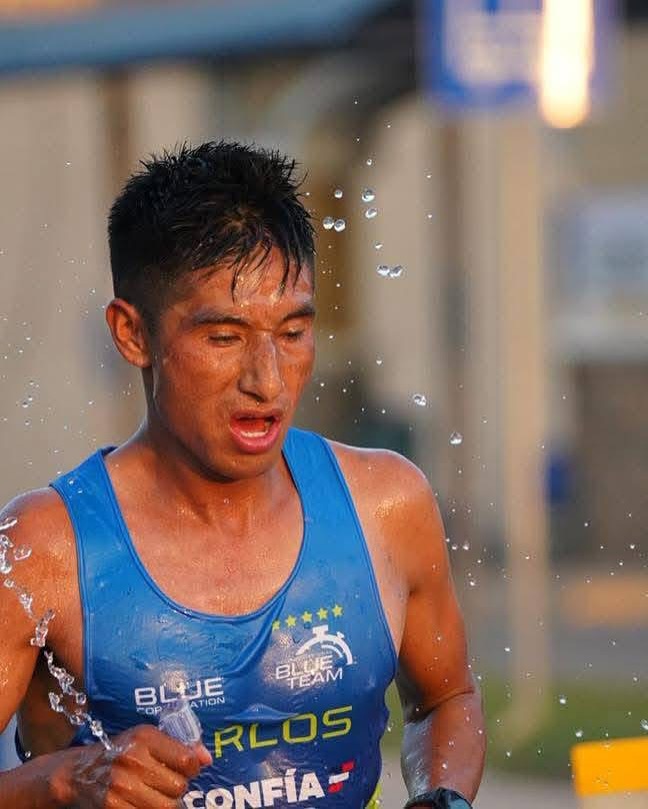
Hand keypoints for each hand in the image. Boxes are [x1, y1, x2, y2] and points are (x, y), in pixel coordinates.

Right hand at [53, 724, 211, 807]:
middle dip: (177, 788)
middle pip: (178, 787)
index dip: (192, 769)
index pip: (187, 760)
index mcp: (145, 737)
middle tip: (167, 784)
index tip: (187, 770)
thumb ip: (179, 746)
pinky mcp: (113, 808)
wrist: (78, 773)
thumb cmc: (120, 752)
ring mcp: (122, 786)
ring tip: (157, 794)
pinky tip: (143, 803)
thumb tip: (207, 759)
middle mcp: (133, 759)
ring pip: (167, 807)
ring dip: (167, 804)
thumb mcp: (146, 739)